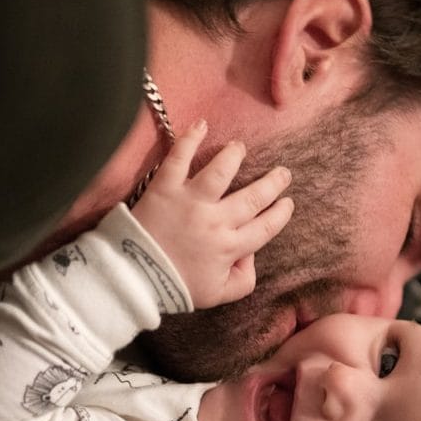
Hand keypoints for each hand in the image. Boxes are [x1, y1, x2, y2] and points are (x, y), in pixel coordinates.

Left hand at [131, 120, 293, 308]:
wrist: (133, 279)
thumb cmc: (175, 287)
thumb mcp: (217, 295)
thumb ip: (243, 280)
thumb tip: (251, 256)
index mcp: (229, 248)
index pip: (265, 227)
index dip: (280, 214)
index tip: (288, 203)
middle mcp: (215, 221)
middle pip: (252, 197)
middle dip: (272, 183)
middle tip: (283, 173)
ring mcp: (190, 202)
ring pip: (220, 171)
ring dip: (234, 156)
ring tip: (240, 148)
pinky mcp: (165, 189)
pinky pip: (179, 159)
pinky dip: (191, 139)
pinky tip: (202, 125)